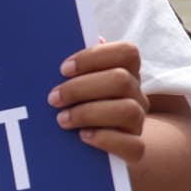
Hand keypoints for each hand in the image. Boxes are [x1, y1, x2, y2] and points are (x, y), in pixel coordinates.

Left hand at [50, 41, 146, 162]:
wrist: (97, 144)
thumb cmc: (78, 104)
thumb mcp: (75, 83)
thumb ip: (73, 66)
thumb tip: (62, 41)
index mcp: (125, 72)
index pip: (127, 52)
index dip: (94, 56)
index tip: (63, 69)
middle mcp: (136, 95)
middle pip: (121, 80)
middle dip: (80, 88)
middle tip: (53, 98)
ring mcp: (138, 122)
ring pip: (128, 110)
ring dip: (88, 113)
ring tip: (62, 120)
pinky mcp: (135, 149)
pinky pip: (133, 146)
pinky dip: (105, 139)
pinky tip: (82, 137)